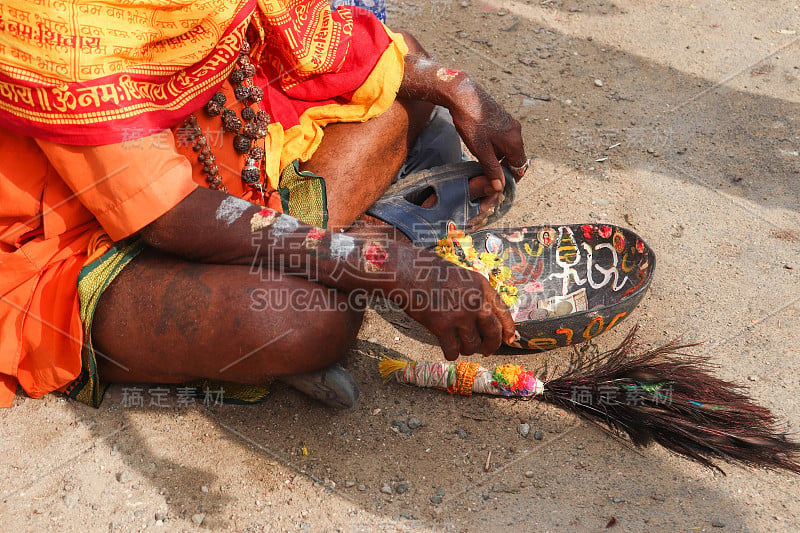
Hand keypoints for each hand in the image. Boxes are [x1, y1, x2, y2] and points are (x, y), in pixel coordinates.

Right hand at [394, 251, 515, 359]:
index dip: (508, 329)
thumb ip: (476, 295)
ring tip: (461, 346)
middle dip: (491, 345)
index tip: (509, 339)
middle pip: (493, 332)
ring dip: (467, 349)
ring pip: (472, 344)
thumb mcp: (462, 277)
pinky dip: (451, 353)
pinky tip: (448, 351)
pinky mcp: (442, 327)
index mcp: (482, 287)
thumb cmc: (430, 272)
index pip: (503, 313)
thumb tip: (485, 318)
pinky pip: (452, 350)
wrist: (407, 272)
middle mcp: (475, 302)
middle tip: (486, 350)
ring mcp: (459, 315)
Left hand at [447, 78, 526, 191]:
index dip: (512, 177)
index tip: (501, 184)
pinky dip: (496, 146)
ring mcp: (509, 123)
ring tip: (484, 163)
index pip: (521, 166)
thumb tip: (500, 186)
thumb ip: (492, 168)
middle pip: (516, 156)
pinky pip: (503, 137)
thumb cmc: (471, 122)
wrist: (463, 94)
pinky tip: (482, 148)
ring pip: (508, 147)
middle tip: (490, 176)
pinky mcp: (501, 117)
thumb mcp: (481, 150)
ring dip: (500, 157)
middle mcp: (516, 131)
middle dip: (505, 167)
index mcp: (515, 141)